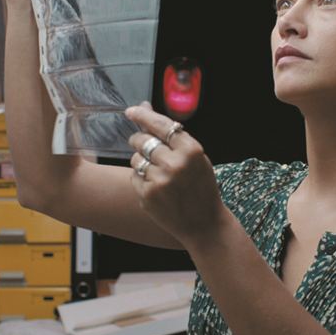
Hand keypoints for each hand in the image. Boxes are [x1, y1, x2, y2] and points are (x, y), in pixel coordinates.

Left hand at [126, 102, 227, 246]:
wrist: (204, 223)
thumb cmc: (201, 187)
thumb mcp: (197, 159)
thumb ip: (174, 138)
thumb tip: (146, 111)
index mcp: (191, 150)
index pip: (161, 124)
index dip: (144, 115)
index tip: (131, 111)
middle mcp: (175, 163)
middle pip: (143, 140)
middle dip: (139, 140)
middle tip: (142, 144)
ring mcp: (160, 180)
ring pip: (136, 159)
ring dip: (142, 161)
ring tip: (158, 172)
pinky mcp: (147, 194)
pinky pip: (135, 176)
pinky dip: (142, 178)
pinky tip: (157, 187)